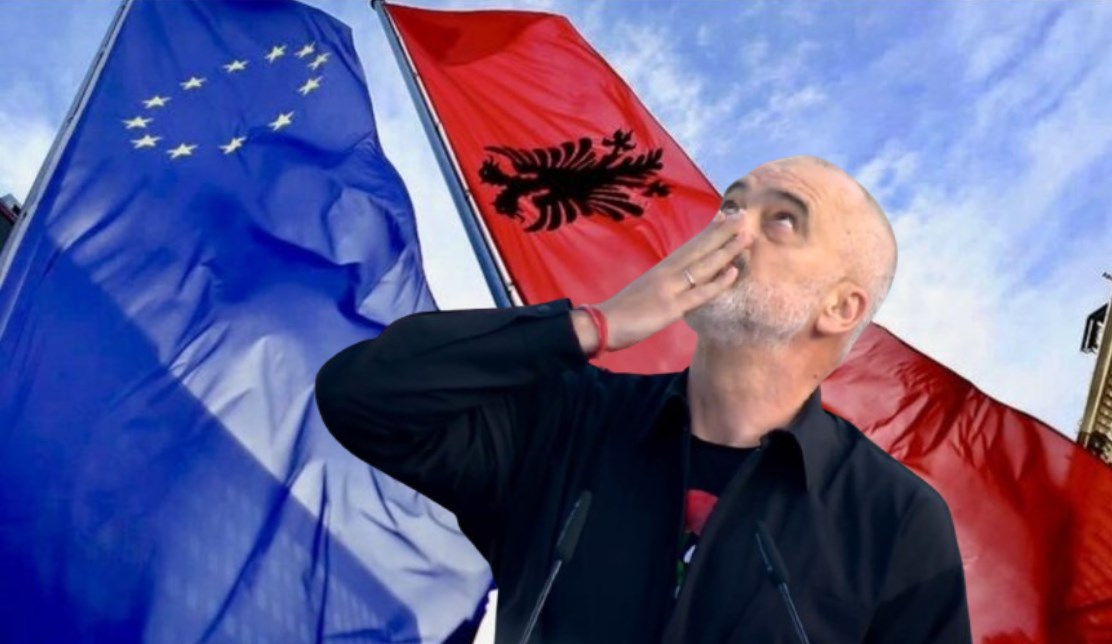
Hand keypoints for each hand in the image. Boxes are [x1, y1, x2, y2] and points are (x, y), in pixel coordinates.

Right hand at [573, 210, 749, 353]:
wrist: (602, 323)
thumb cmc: (621, 311)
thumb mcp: (645, 291)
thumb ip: (663, 284)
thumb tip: (679, 281)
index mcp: (661, 270)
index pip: (688, 247)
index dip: (707, 232)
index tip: (723, 216)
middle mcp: (667, 273)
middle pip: (699, 249)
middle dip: (721, 233)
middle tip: (742, 216)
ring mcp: (670, 289)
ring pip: (703, 266)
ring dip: (726, 250)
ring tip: (746, 236)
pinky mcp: (671, 307)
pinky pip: (699, 293)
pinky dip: (717, 282)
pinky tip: (733, 272)